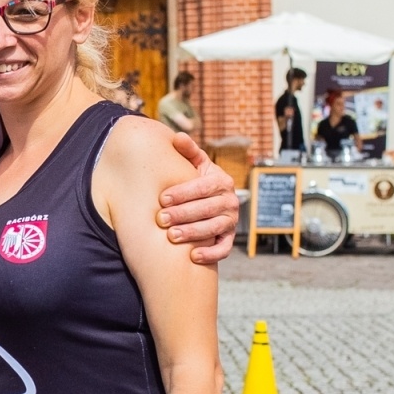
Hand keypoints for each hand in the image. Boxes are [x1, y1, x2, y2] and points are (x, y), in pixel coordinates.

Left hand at [158, 131, 238, 263]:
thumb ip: (188, 152)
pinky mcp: (229, 238)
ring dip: (193, 233)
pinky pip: (223, 248)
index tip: (162, 198)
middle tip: (161, 219)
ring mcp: (231, 220)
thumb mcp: (195, 165)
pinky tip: (193, 256)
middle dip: (183, 214)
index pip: (203, 187)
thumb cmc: (197, 182)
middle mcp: (230, 200)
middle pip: (207, 208)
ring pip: (214, 228)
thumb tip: (178, 136)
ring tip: (172, 236)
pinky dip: (211, 253)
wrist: (210, 202)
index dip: (183, 193)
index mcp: (222, 181)